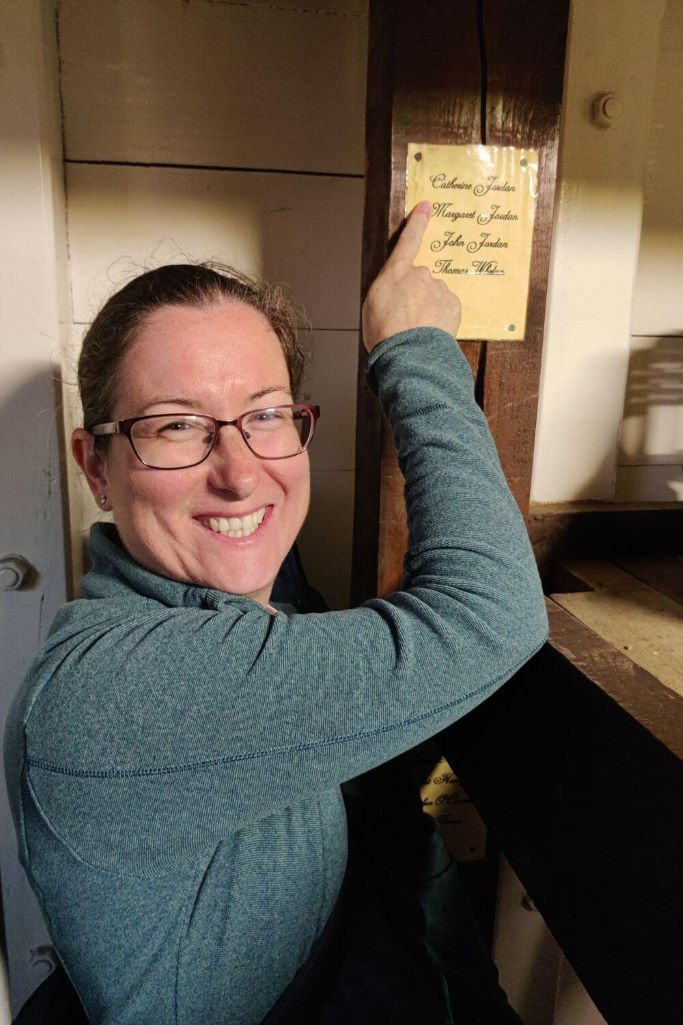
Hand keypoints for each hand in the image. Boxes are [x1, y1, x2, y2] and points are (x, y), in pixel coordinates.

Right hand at [361, 201, 461, 352]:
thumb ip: (387, 290)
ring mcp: (439, 289)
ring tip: (416, 331)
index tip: (426, 206)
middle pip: (420, 281)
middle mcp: (420, 275)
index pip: (408, 240)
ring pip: (434, 295)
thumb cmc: (385, 333)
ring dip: (428, 309)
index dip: (417, 222)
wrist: (409, 354)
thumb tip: (399, 292)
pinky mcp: (453, 304)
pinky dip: (440, 318)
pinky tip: (430, 332)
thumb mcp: (371, 306)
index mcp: (395, 273)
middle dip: (415, 296)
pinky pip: (446, 308)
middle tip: (405, 319)